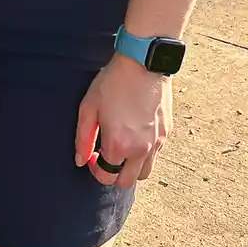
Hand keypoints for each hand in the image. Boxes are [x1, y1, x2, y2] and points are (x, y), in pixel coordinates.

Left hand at [74, 53, 171, 188]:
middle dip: (113, 175)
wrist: (143, 64)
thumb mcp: (89, 108)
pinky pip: (156, 155)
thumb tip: (81, 160)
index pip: (106, 177)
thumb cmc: (113, 83)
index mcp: (119, 145)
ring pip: (144, 173)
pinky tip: (136, 135)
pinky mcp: (166, 133)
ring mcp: (156, 143)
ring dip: (131, 168)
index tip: (92, 155)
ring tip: (123, 148)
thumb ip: (82, 138)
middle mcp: (140, 150)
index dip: (95, 169)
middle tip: (106, 155)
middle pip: (126, 182)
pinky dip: (145, 154)